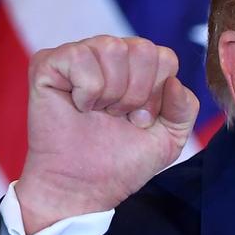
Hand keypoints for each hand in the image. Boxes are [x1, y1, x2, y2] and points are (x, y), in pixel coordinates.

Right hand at [15, 35, 198, 234]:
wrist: (82, 187)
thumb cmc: (123, 160)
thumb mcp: (170, 138)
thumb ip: (185, 109)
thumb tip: (174, 82)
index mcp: (141, 66)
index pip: (165, 57)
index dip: (157, 94)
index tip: (140, 120)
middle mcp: (112, 54)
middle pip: (143, 49)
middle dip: (137, 93)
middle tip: (118, 116)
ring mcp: (80, 55)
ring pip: (112, 48)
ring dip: (111, 92)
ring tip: (99, 112)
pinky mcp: (48, 62)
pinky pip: (79, 56)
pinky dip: (85, 90)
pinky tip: (78, 106)